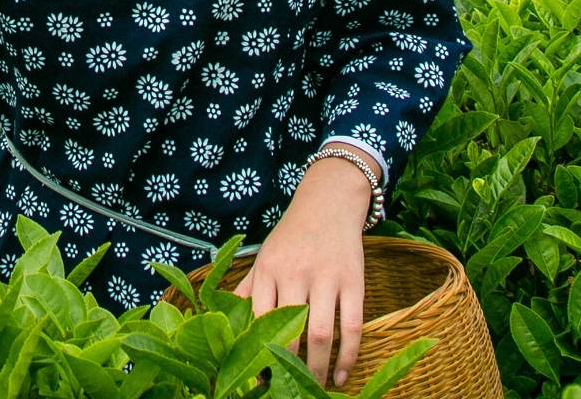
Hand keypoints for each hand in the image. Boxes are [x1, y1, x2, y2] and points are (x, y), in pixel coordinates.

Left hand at [240, 154, 374, 387]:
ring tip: (315, 388)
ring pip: (321, 334)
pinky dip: (348, 356)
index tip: (259, 377)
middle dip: (290, 367)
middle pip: (291, 332)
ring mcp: (326, 277)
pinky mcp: (354, 280)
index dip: (259, 352)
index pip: (259, 319)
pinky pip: (352, 326)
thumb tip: (227, 322)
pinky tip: (342, 375)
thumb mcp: (264, 256)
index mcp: (268, 269)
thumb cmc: (292, 235)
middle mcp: (295, 273)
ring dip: (318, 368)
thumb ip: (248, 289)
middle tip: (288, 388)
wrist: (328, 200)